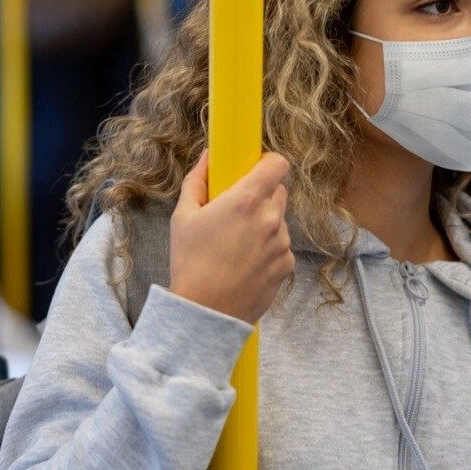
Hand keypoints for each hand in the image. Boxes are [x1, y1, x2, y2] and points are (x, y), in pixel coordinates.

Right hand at [169, 151, 292, 324]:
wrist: (206, 312)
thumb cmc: (191, 262)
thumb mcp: (183, 217)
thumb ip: (197, 181)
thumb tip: (208, 157)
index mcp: (247, 200)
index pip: (277, 164)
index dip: (267, 163)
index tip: (254, 169)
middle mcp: (271, 218)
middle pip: (279, 190)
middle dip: (261, 195)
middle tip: (237, 210)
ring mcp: (282, 243)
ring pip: (279, 220)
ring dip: (264, 224)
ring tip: (236, 244)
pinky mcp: (287, 265)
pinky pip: (281, 247)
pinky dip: (268, 249)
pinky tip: (244, 263)